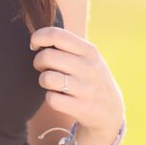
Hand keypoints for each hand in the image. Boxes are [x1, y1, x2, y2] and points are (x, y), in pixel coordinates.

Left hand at [30, 25, 124, 144]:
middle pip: (46, 56)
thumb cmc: (89, 77)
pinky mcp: (81, 107)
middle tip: (43, 68)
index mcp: (89, 50)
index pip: (56, 35)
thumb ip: (66, 45)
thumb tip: (36, 38)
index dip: (38, 37)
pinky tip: (59, 97)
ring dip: (43, 80)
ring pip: (47, 78)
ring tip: (51, 83)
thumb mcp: (88, 57)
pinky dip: (50, 98)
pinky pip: (51, 99)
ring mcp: (86, 88)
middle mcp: (89, 67)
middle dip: (38, 62)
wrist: (110, 110)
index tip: (34, 45)